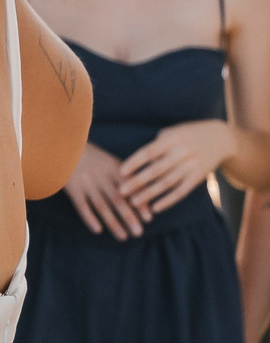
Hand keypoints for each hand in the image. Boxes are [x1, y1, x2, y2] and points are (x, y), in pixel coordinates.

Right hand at [62, 142, 145, 239]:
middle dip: (129, 217)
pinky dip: (89, 218)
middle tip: (138, 233)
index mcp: (113, 168)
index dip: (139, 203)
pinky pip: (82, 206)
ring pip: (101, 206)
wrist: (62, 146)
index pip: (130, 189)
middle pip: (117, 200)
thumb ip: (123, 174)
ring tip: (123, 237)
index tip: (148, 219)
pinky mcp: (72, 188)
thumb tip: (142, 193)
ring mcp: (86, 183)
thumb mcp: (108, 160)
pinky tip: (97, 230)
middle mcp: (101, 176)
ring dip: (113, 223)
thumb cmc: (88, 155)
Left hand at [116, 120, 230, 218]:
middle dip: (138, 182)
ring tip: (134, 203)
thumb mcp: (171, 134)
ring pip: (168, 183)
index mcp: (173, 139)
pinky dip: (168, 201)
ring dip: (150, 194)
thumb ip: (155, 147)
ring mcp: (192, 166)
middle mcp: (183, 152)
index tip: (120, 172)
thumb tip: (138, 165)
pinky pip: (182, 191)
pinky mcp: (199, 177)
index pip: (150, 151)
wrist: (220, 138)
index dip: (134, 162)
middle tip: (121, 192)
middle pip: (157, 170)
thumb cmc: (186, 135)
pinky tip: (155, 208)